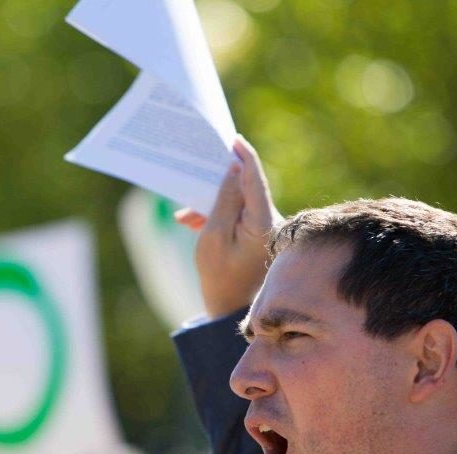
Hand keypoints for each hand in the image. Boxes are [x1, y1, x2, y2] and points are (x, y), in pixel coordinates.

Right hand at [176, 136, 280, 317]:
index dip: (244, 156)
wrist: (230, 311)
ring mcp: (265, 231)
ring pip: (238, 204)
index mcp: (262, 222)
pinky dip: (217, 217)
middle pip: (246, 189)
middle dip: (219, 181)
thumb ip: (223, 201)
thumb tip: (233, 170)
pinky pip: (237, 217)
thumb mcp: (213, 237)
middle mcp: (270, 222)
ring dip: (212, 204)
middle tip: (202, 163)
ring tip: (186, 214)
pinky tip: (192, 223)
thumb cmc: (220, 277)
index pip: (255, 179)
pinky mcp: (257, 237)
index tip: (234, 140)